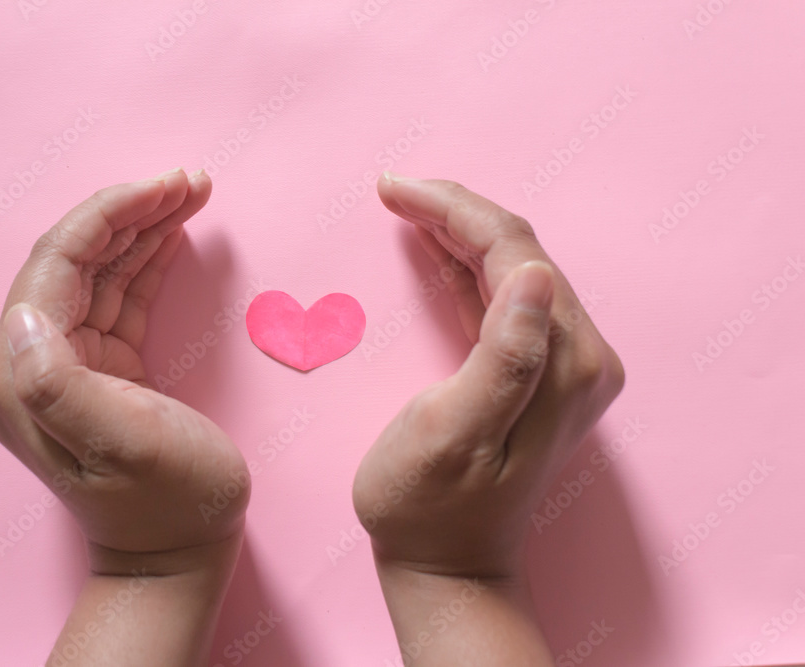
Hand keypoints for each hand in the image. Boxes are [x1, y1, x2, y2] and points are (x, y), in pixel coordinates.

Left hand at [0, 168, 249, 575]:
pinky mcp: (98, 367)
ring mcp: (63, 363)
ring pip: (99, 271)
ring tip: (192, 194)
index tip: (171, 184)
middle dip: (132, 211)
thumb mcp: (122, 443)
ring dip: (143, 229)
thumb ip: (59, 381)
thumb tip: (23, 314)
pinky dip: (145, 261)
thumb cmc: (167, 501)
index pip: (58, 263)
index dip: (112, 214)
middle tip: (192, 181)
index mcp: (21, 374)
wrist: (180, 551)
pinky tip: (172, 235)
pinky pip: (117, 297)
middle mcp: (30, 361)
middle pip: (76, 258)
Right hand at [352, 173, 623, 664]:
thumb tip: (535, 275)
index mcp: (562, 362)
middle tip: (392, 187)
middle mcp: (580, 356)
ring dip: (459, 231)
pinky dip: (467, 265)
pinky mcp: (542, 373)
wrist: (446, 564)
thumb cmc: (428, 507)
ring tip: (405, 204)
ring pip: (513, 267)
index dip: (451, 209)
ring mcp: (565, 364)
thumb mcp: (452, 434)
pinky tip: (437, 247)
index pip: (512, 251)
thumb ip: (504, 357)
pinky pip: (506, 297)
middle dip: (454, 210)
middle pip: (518, 250)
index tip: (391, 186)